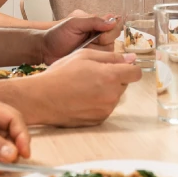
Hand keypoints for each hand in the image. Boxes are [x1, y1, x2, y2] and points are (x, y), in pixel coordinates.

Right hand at [25, 50, 142, 126]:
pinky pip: (105, 108)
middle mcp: (112, 95)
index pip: (135, 73)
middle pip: (123, 84)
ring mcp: (106, 110)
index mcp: (111, 76)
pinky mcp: (98, 120)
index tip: (120, 67)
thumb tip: (131, 58)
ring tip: (84, 87)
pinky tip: (81, 98)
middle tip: (92, 75)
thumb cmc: (60, 74)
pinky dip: (98, 103)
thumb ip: (111, 56)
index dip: (129, 68)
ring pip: (114, 96)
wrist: (41, 98)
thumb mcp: (84, 56)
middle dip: (114, 78)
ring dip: (105, 91)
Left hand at [43, 14, 121, 58]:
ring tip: (82, 49)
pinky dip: (94, 59)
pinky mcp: (92, 60)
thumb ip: (93, 21)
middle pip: (114, 39)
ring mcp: (96, 49)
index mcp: (96, 24)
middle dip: (103, 42)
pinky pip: (101, 61)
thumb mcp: (74, 23)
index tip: (101, 34)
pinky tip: (83, 57)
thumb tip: (112, 21)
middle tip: (89, 42)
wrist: (46, 50)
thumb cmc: (57, 34)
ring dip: (96, 51)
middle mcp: (99, 36)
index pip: (115, 25)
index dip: (111, 31)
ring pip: (109, 51)